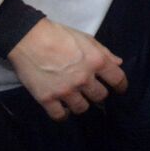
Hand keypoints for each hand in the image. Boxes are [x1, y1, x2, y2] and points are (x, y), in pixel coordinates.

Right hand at [6, 18, 127, 120]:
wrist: (28, 38)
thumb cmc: (60, 35)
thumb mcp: (87, 38)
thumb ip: (104, 52)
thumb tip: (118, 63)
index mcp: (96, 61)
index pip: (118, 80)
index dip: (121, 86)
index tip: (120, 90)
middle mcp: (84, 79)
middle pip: (100, 96)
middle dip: (98, 94)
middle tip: (92, 91)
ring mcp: (65, 90)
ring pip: (82, 108)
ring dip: (82, 104)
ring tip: (77, 99)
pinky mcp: (47, 98)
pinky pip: (60, 115)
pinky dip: (63, 114)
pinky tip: (63, 108)